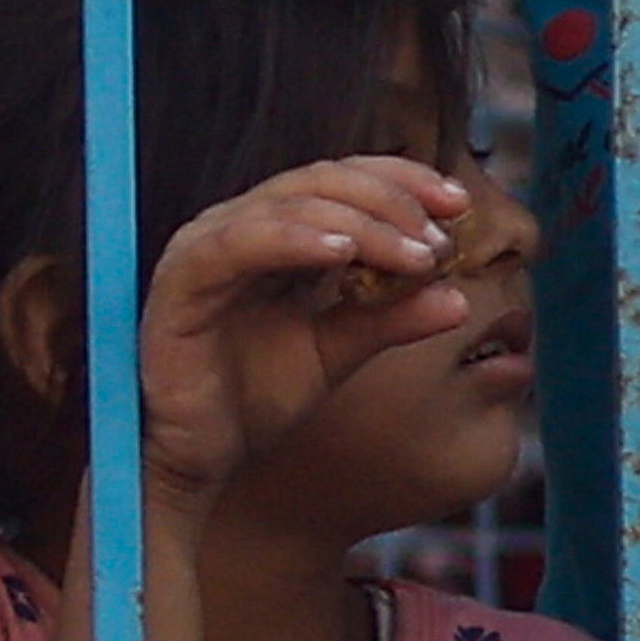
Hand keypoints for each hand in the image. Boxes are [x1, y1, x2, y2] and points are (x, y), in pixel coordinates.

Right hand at [133, 156, 475, 505]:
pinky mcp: (181, 279)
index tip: (456, 207)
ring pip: (289, 204)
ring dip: (360, 222)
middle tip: (438, 241)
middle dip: (391, 202)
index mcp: (276, 234)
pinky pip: (238, 242)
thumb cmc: (254, 399)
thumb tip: (458, 298)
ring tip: (410, 255)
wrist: (200, 459)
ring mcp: (207, 247)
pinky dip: (293, 238)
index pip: (343, 181)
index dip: (401, 182)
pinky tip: (342, 253)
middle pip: (322, 181)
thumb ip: (388, 320)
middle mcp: (240, 227)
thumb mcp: (337, 353)